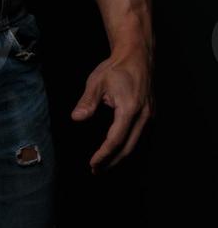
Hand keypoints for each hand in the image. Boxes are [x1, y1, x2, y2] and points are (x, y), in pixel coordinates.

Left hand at [71, 46, 153, 172]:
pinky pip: (140, 137)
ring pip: (136, 145)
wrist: (136, 56)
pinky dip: (127, 147)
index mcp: (129, 109)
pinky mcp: (151, 115)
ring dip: (120, 157)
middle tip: (96, 171)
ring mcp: (150, 116)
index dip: (103, 155)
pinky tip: (116, 151)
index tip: (92, 164)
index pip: (115, 140)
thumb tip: (76, 118)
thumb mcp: (97, 81)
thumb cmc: (115, 68)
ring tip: (103, 165)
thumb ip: (87, 101)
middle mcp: (143, 116)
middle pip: (128, 148)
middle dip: (112, 162)